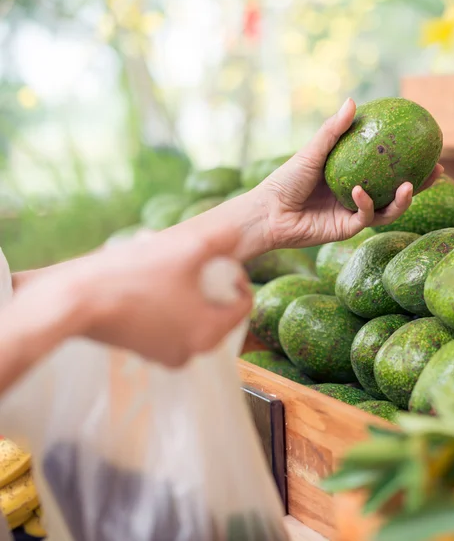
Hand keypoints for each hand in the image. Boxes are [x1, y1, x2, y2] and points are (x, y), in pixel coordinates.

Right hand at [12, 226, 252, 367]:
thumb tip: (238, 232)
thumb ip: (221, 241)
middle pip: (217, 311)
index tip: (220, 262)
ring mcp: (166, 355)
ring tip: (163, 265)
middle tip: (188, 261)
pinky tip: (145, 279)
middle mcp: (192, 352)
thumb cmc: (137, 275)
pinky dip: (165, 303)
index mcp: (210, 333)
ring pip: (191, 315)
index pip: (243, 306)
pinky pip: (168, 324)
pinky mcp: (143, 352)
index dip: (237, 279)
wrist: (75, 301)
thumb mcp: (188, 249)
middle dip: (208, 283)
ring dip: (185, 290)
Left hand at [258, 98, 443, 248]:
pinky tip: (360, 191)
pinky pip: (365, 217)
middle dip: (419, 184)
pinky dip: (366, 203)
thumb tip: (354, 99)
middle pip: (395, 191)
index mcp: (351, 176)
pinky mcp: (346, 229)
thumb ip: (333, 130)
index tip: (426, 146)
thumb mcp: (312, 151)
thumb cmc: (286, 180)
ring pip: (388, 210)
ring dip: (403, 200)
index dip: (407, 160)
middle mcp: (356, 195)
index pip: (385, 168)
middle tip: (437, 170)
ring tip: (411, 185)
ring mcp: (352, 214)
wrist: (268, 213)